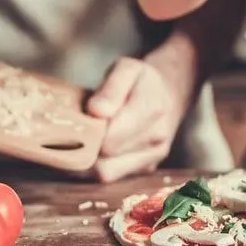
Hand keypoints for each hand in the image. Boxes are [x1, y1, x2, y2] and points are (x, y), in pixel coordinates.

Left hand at [85, 57, 185, 182]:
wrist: (169, 94)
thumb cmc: (142, 80)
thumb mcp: (127, 68)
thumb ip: (111, 88)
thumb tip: (96, 112)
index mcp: (152, 108)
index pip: (111, 138)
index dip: (88, 133)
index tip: (79, 121)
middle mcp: (157, 138)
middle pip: (106, 159)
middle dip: (86, 147)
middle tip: (76, 131)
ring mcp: (154, 157)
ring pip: (107, 173)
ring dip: (88, 160)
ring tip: (83, 139)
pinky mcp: (147, 168)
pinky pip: (114, 176)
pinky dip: (98, 165)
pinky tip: (94, 148)